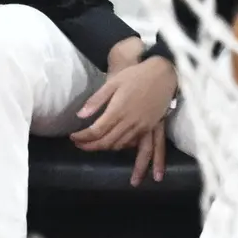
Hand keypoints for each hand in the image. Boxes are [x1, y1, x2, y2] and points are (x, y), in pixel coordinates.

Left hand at [74, 52, 176, 184]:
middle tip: (80, 145)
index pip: (96, 131)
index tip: (73, 137)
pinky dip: (135, 155)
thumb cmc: (136, 75)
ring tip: (96, 151)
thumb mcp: (113, 82)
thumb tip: (80, 116)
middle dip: (91, 146)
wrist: (164, 72)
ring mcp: (143, 127)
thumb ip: (96, 100)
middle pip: (107, 142)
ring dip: (108, 150)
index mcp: (118, 111)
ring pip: (122, 146)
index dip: (83, 137)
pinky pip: (145, 147)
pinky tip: (134, 165)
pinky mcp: (153, 127)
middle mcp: (130, 123)